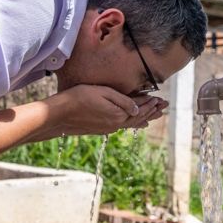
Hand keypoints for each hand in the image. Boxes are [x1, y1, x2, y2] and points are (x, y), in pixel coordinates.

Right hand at [49, 85, 167, 136]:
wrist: (59, 115)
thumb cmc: (79, 98)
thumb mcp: (104, 94)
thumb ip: (123, 101)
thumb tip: (139, 108)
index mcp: (118, 115)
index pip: (140, 109)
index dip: (151, 104)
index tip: (161, 99)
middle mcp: (115, 124)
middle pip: (138, 118)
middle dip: (151, 112)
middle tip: (163, 108)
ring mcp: (107, 128)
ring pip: (131, 123)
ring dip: (144, 118)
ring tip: (154, 117)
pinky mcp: (100, 129)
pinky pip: (122, 126)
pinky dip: (133, 123)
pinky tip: (135, 124)